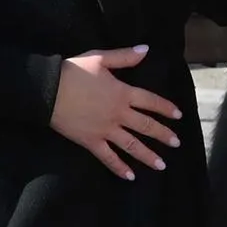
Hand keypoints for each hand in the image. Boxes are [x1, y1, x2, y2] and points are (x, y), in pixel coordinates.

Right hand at [51, 45, 180, 178]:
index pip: (150, 101)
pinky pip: (108, 157)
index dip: (165, 108)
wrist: (48, 89)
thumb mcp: (100, 58)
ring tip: (161, 165)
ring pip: (132, 145)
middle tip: (176, 143)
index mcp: (122, 93)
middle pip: (146, 126)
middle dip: (163, 135)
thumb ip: (124, 56)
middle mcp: (118, 114)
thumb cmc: (73, 71)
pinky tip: (130, 177)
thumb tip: (146, 50)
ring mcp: (106, 130)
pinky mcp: (91, 141)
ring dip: (148, 155)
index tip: (178, 116)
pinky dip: (119, 168)